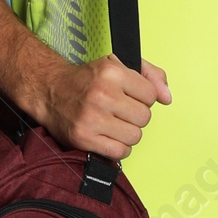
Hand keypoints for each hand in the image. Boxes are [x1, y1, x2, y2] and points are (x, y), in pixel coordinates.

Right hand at [43, 54, 171, 158]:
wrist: (50, 91)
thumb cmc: (86, 80)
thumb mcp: (118, 65)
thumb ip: (150, 75)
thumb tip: (167, 97)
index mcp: (112, 73)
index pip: (151, 96)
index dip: (142, 98)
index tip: (129, 97)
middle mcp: (102, 94)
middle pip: (144, 118)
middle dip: (135, 116)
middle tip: (120, 111)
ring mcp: (92, 118)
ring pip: (135, 136)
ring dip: (127, 133)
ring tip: (113, 124)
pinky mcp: (84, 138)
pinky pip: (120, 152)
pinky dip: (119, 148)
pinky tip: (109, 137)